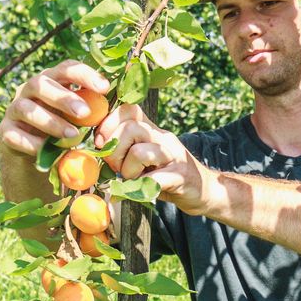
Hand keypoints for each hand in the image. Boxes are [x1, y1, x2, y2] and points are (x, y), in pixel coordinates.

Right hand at [0, 60, 110, 155]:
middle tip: (85, 113)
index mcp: (52, 80)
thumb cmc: (64, 127)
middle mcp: (30, 89)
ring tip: (72, 137)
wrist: (35, 153)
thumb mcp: (79, 117)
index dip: (85, 75)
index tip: (105, 88)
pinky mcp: (5, 131)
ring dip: (51, 122)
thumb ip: (93, 110)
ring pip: (26, 109)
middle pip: (41, 84)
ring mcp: (14, 109)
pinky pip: (14, 134)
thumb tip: (122, 109)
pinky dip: (32, 143)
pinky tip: (47, 151)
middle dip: (64, 98)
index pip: (66, 68)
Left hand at [95, 104, 215, 215]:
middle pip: (131, 128)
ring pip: (140, 152)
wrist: (204, 191)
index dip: (108, 123)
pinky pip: (153, 179)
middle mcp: (163, 137)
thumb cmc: (167, 175)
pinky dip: (140, 188)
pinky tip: (141, 192)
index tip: (101, 143)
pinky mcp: (180, 176)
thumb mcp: (145, 157)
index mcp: (152, 130)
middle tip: (117, 168)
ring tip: (133, 180)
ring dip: (128, 171)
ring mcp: (174, 156)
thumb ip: (124, 149)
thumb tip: (95, 148)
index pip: (128, 109)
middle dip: (114, 152)